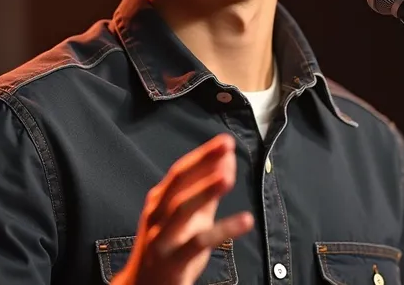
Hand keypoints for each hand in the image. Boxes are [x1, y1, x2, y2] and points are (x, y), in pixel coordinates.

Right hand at [112, 133, 252, 284]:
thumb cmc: (168, 247)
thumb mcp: (186, 219)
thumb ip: (205, 193)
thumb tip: (226, 163)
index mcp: (159, 200)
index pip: (180, 171)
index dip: (203, 155)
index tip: (226, 141)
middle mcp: (157, 214)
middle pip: (178, 182)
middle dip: (202, 162)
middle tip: (227, 147)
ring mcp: (161, 238)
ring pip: (182, 209)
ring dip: (205, 190)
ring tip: (229, 177)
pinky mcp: (173, 262)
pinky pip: (198, 243)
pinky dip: (223, 229)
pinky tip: (246, 220)